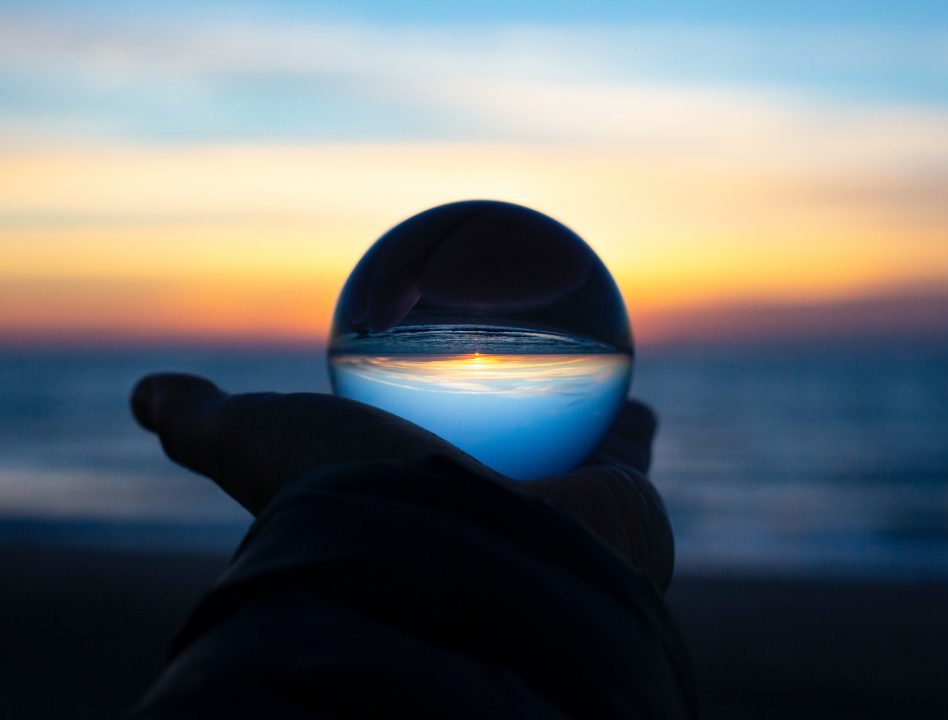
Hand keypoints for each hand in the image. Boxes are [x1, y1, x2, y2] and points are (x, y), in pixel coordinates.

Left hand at [131, 374, 673, 590]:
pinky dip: (628, 408)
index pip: (412, 462)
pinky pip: (628, 444)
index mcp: (413, 517)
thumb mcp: (256, 444)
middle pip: (497, 467)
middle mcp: (488, 531)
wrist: (454, 559)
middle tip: (503, 377)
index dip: (411, 429)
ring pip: (574, 464)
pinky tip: (620, 349)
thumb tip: (143, 397)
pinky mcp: (624, 519)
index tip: (413, 395)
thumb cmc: (350, 500)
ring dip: (578, 424)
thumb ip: (205, 424)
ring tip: (582, 366)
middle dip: (506, 436)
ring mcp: (560, 530)